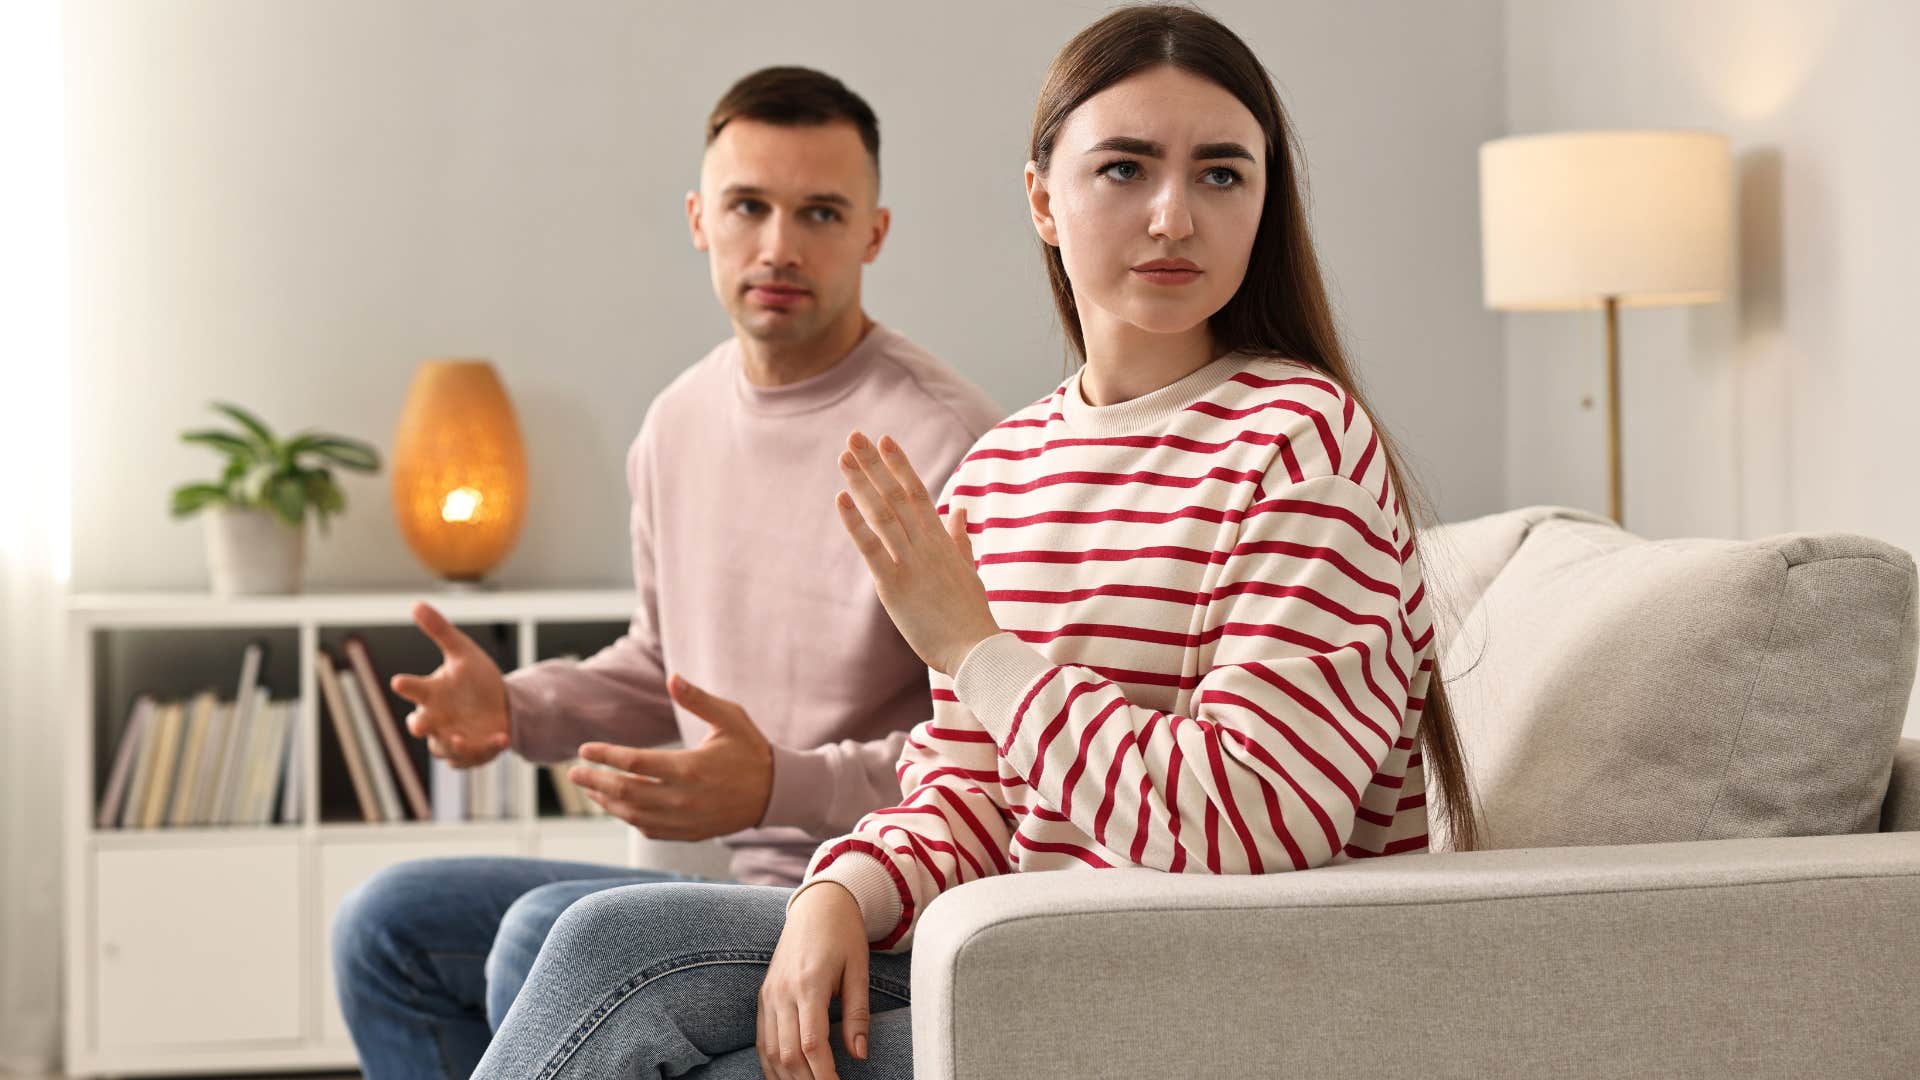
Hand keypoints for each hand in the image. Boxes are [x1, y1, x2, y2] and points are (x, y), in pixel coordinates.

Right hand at [390, 601, 510, 766]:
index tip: (398, 681)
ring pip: (443, 747)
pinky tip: (502, 738)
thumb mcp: (462, 651)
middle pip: (420, 725)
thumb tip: (416, 604)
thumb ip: (440, 630)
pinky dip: (485, 750)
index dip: (406, 686)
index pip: (414, 689)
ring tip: (460, 737)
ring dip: (451, 744)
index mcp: (431, 693)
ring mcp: (452, 738)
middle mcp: (436, 718)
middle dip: (419, 725)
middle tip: (419, 724)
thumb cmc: (474, 678)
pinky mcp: (471, 752)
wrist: (502, 704)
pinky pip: (472, 757)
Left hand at [568, 673, 774, 840]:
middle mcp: (684, 797)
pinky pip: (649, 829)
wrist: (776, 792)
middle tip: (573, 773)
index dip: (605, 755)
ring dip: (606, 802)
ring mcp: (685, 819)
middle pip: (626, 792)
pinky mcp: (689, 832)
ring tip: (590, 789)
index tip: (584, 749)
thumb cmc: (750, 750)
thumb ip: (698, 699)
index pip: (634, 762)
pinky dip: (628, 817)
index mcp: (691, 767)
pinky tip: (617, 805)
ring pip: (633, 815)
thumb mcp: (730, 718)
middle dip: (594, 781)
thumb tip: (671, 678)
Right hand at [759, 881, 870, 1078]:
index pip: (811, 1043)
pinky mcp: (763, 996)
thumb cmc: (844, 935)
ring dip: (788, 1077)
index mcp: (808, 984)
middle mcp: (782, 992)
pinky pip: (761, 1039)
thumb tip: (859, 1054)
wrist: (818, 905)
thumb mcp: (859, 970)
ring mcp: (768, 995)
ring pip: (770, 1051)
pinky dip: (771, 1063)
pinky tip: (785, 1076)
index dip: (824, 1074)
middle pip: (788, 1053)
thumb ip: (857, 1014)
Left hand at [835, 430, 1000, 675]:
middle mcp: (927, 544)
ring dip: (862, 482)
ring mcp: (912, 562)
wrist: (977, 651)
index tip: (884, 439)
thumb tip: (960, 510)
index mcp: (942, 540)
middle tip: (854, 435)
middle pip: (897, 494)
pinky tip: (841, 499)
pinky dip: (856, 522)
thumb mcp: (969, 570)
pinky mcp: (896, 585)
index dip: (900, 464)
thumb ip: (961, 538)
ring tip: (844, 457)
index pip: (919, 492)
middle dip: (875, 464)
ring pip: (884, 513)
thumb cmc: (971, 616)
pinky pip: (873, 547)